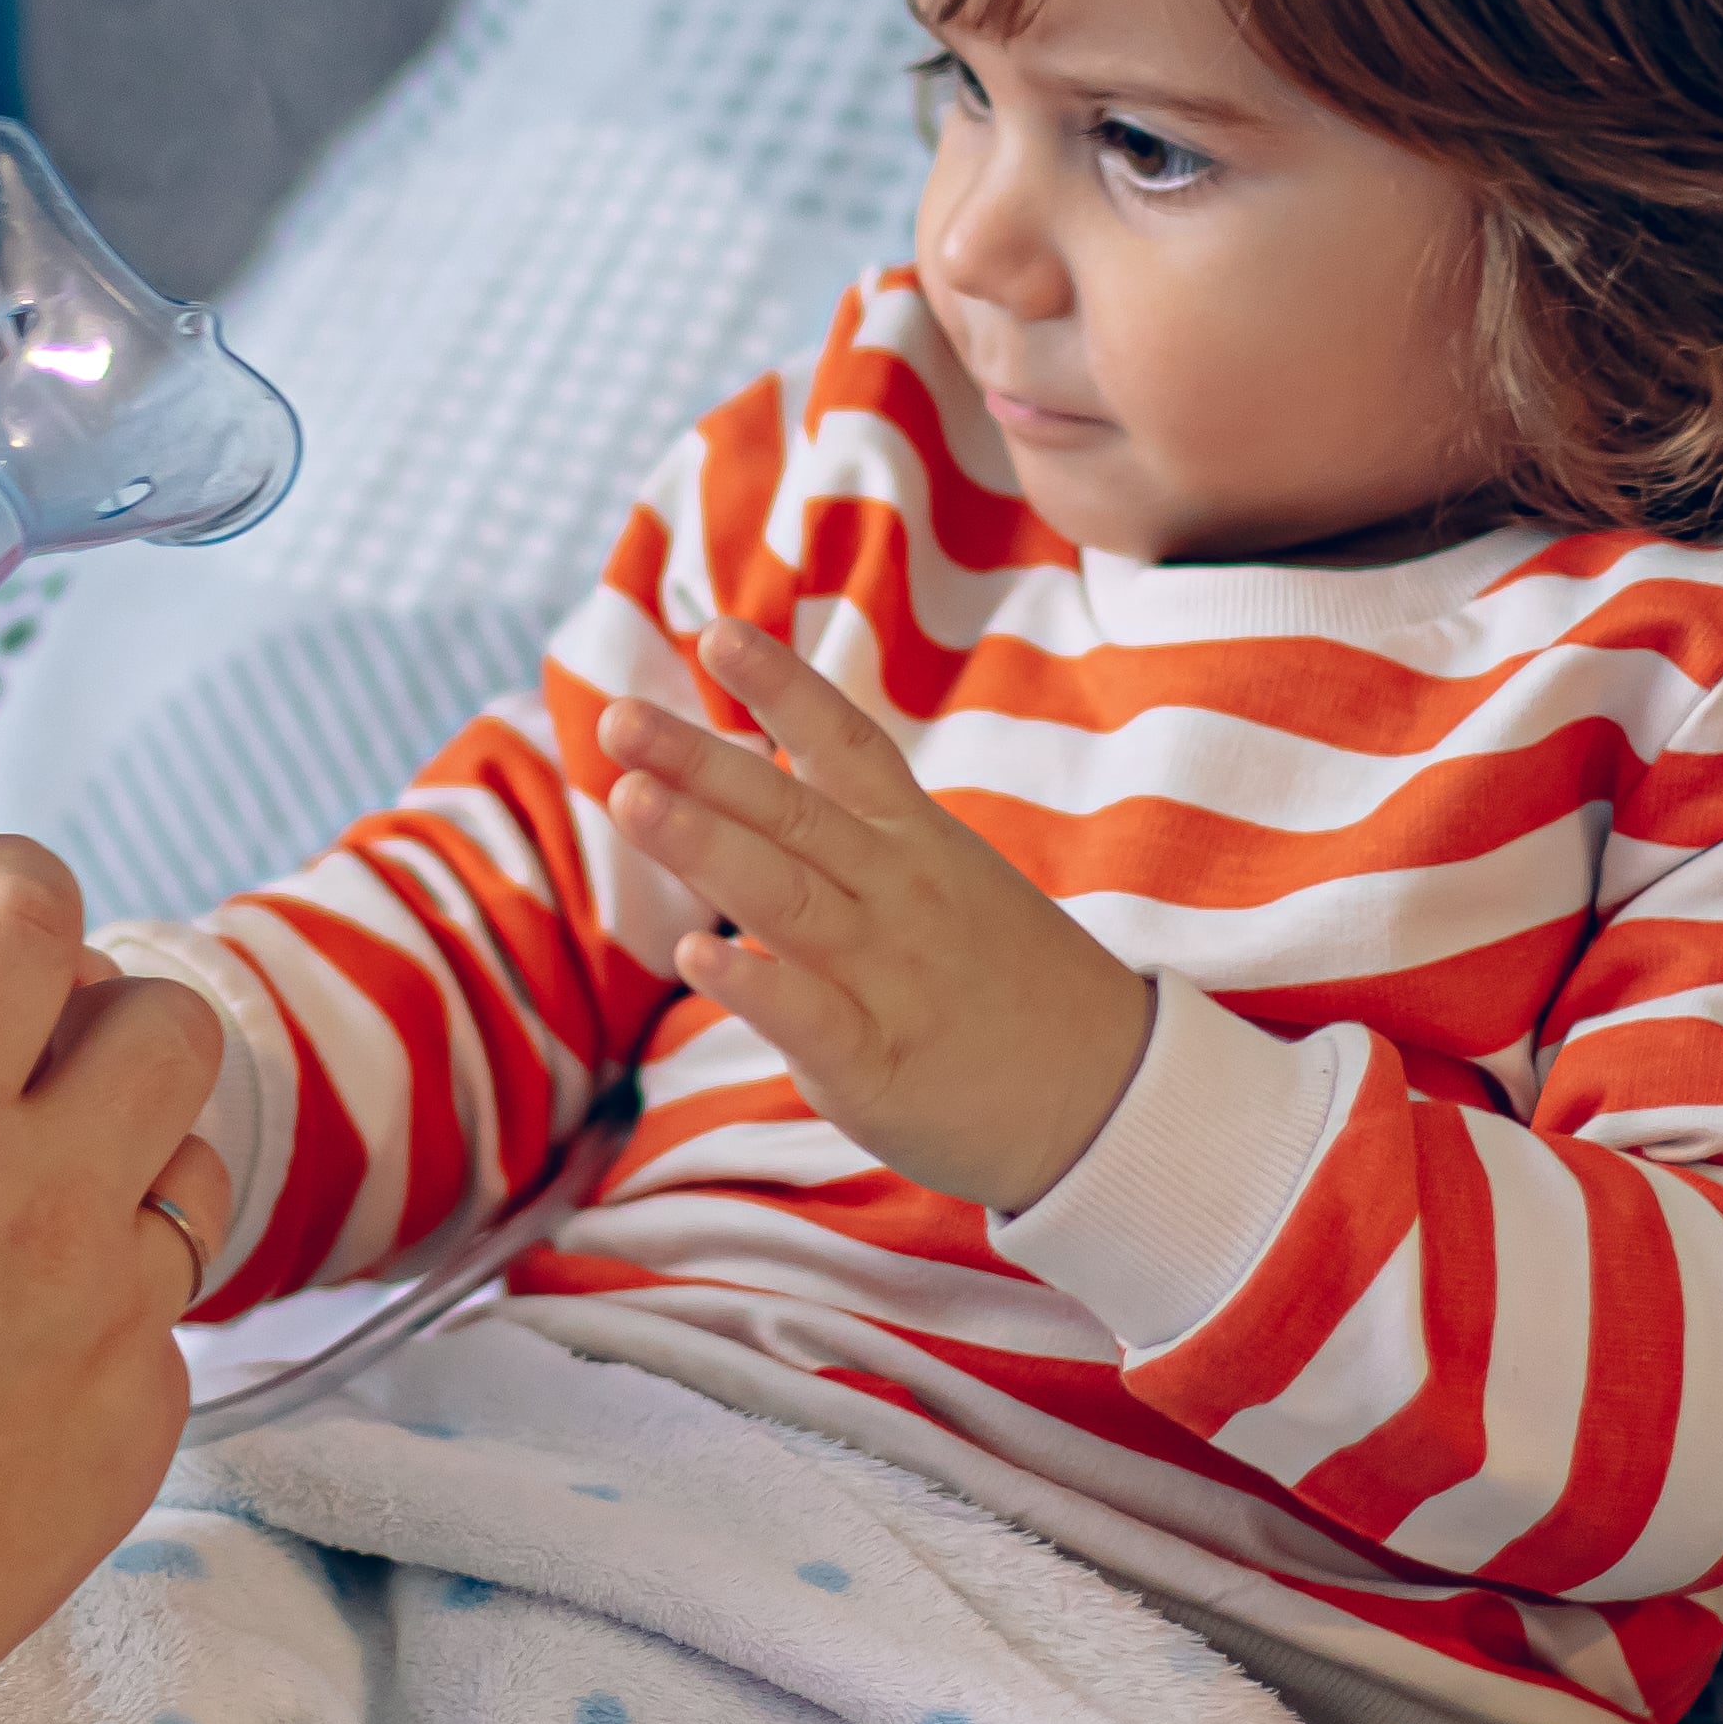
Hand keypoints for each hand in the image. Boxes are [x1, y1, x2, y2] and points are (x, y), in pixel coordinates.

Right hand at [0, 842, 222, 1723]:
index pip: (29, 918)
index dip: (8, 885)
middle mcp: (46, 1208)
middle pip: (167, 1025)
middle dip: (96, 1011)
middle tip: (6, 1061)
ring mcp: (113, 1323)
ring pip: (193, 1169)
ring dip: (122, 1155)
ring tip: (11, 1208)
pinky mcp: (143, 1429)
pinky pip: (165, 1321)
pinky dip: (104, 1310)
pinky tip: (2, 1355)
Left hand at [595, 612, 1151, 1206]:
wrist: (1105, 1092)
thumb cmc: (1002, 979)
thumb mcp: (948, 875)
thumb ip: (853, 826)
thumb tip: (744, 771)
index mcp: (914, 841)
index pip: (843, 745)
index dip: (782, 685)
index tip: (717, 630)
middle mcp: (898, 893)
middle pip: (790, 814)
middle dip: (699, 763)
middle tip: (616, 718)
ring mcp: (887, 976)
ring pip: (785, 899)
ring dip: (704, 846)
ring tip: (628, 798)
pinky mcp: (873, 1064)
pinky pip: (806, 1017)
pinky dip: (752, 985)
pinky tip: (694, 956)